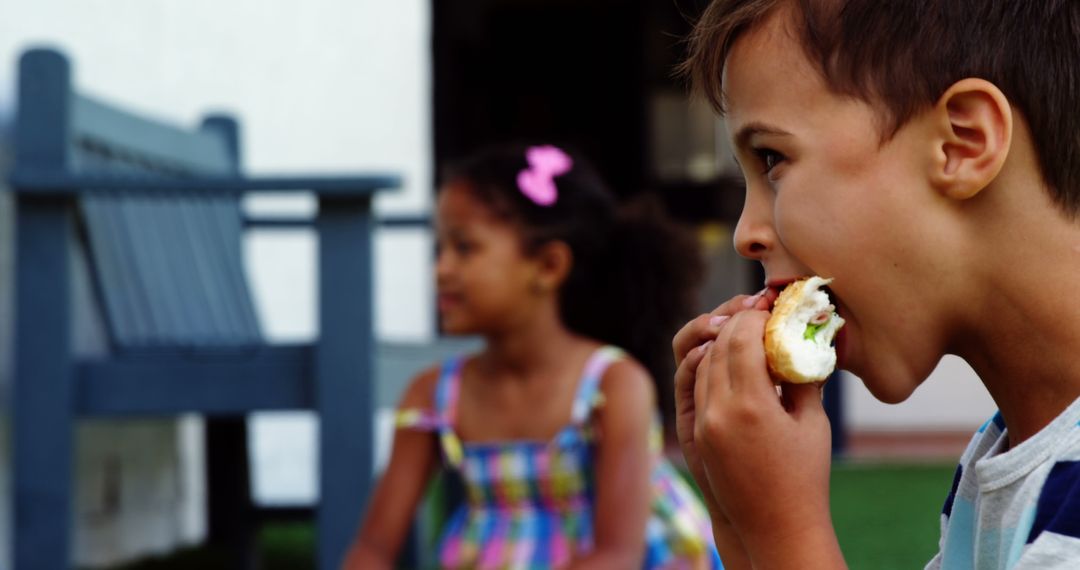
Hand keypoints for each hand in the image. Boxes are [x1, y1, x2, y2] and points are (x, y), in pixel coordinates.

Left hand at [694, 309, 842, 567]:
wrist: (775, 528)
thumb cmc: (805, 476)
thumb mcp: (812, 422)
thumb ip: (804, 376)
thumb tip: (805, 336)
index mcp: (752, 406)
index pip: (741, 340)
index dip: (754, 318)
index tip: (769, 309)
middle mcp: (718, 412)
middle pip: (717, 346)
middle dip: (736, 323)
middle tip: (757, 312)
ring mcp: (701, 424)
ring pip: (700, 363)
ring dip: (720, 342)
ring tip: (744, 333)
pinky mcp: (694, 434)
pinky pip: (694, 386)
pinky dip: (707, 366)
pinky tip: (726, 359)